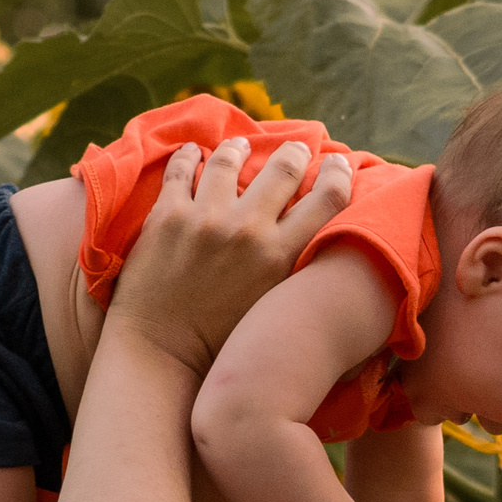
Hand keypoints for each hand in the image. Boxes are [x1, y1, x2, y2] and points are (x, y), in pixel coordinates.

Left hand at [105, 137, 353, 374]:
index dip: (339, 174)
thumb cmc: (221, 344)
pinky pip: (181, 169)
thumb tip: (311, 241)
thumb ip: (293, 270)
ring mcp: (205, 218)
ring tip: (239, 145)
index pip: (328, 199)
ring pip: (229, 159)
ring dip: (238, 148)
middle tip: (297, 148)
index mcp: (281, 256)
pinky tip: (193, 153)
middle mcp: (247, 229)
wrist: (161, 355)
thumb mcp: (273, 307)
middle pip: (284, 168)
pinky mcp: (167, 215)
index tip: (337, 162)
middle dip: (295, 152)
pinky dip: (189, 156)